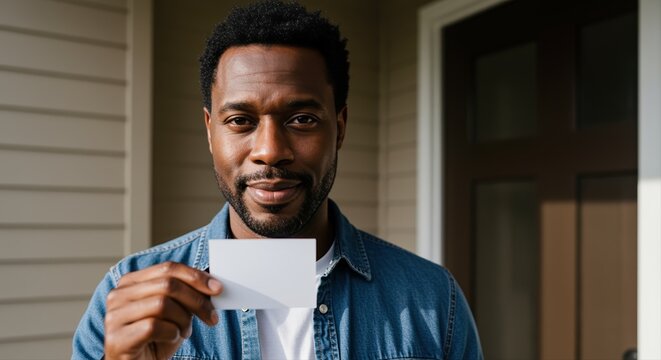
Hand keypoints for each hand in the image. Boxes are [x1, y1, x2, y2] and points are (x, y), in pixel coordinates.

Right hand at [104, 261, 222, 359]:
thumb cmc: (156, 338)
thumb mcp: (174, 311)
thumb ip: (185, 294)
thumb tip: (212, 283)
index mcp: (131, 282)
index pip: (168, 268)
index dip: (195, 276)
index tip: (217, 288)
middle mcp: (119, 295)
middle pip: (168, 284)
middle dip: (196, 300)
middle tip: (211, 316)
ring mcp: (114, 316)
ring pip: (162, 304)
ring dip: (183, 320)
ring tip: (184, 331)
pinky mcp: (117, 338)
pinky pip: (153, 326)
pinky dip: (171, 333)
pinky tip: (171, 339)